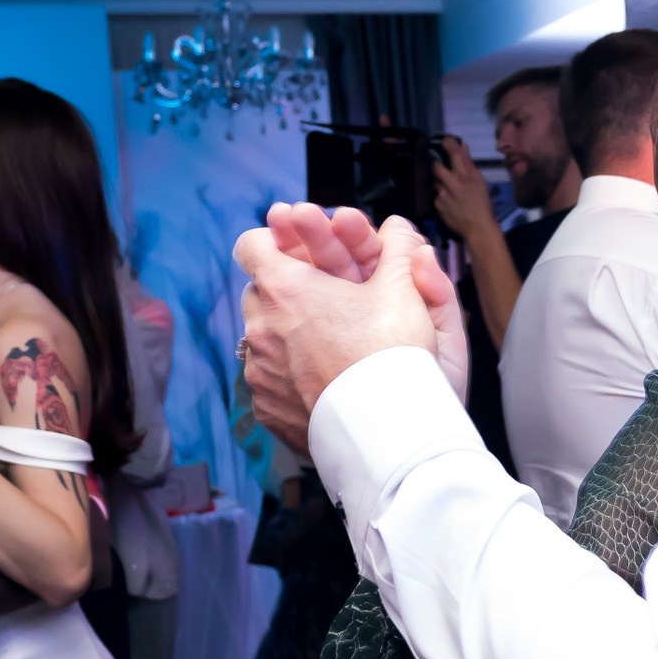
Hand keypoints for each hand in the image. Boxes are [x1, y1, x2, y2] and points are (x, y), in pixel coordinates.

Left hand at [264, 203, 467, 402]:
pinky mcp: (265, 409)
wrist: (388, 432)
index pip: (253, 244)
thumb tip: (399, 226)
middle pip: (259, 292)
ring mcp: (259, 371)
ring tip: (331, 345)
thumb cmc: (393, 355)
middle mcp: (260, 327)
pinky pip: (270, 381)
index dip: (277, 243)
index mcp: (285, 288)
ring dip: (287, 334)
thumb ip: (399, 250)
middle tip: (326, 300)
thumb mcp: (404, 291)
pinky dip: (290, 376)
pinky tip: (324, 382)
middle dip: (287, 291)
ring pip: (262, 338)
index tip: (302, 253)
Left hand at [432, 139, 497, 246]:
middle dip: (437, 164)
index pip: (454, 153)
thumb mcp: (480, 181)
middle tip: (442, 167)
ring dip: (441, 182)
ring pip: (436, 181)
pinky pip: (436, 195)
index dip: (447, 143)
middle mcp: (452, 183)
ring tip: (450, 189)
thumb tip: (462, 148)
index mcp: (466, 176)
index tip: (445, 140)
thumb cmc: (483, 204)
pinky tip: (450, 202)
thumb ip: (469, 164)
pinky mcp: (438, 205)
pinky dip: (442, 196)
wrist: (478, 228)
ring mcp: (443, 194)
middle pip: (436, 166)